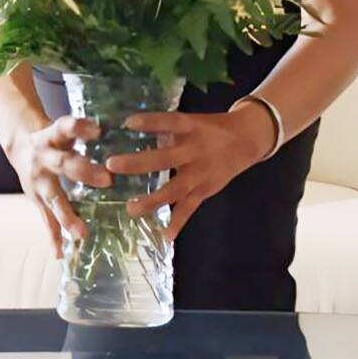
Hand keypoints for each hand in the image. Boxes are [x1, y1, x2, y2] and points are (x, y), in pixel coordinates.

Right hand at [9, 116, 111, 259]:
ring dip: (68, 216)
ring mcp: (38, 180)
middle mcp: (44, 156)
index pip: (66, 127)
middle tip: (107, 180)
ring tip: (81, 233)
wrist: (20, 146)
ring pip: (54, 197)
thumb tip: (129, 135)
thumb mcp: (67, 130)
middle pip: (64, 164)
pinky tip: (60, 254)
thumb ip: (88, 133)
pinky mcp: (35, 198)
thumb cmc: (56, 138)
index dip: (80, 128)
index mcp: (54, 135)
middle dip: (84, 172)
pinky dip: (53, 237)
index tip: (99, 130)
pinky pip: (45, 219)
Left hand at [105, 102, 276, 242]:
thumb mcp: (191, 122)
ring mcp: (200, 172)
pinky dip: (178, 223)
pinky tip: (165, 237)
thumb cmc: (209, 129)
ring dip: (153, 200)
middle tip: (111, 165)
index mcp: (191, 127)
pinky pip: (190, 208)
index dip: (151, 122)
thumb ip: (166, 129)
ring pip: (175, 189)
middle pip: (165, 158)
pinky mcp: (206, 190)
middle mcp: (195, 150)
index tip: (128, 122)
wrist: (246, 140)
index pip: (170, 122)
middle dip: (138, 163)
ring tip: (130, 208)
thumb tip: (129, 129)